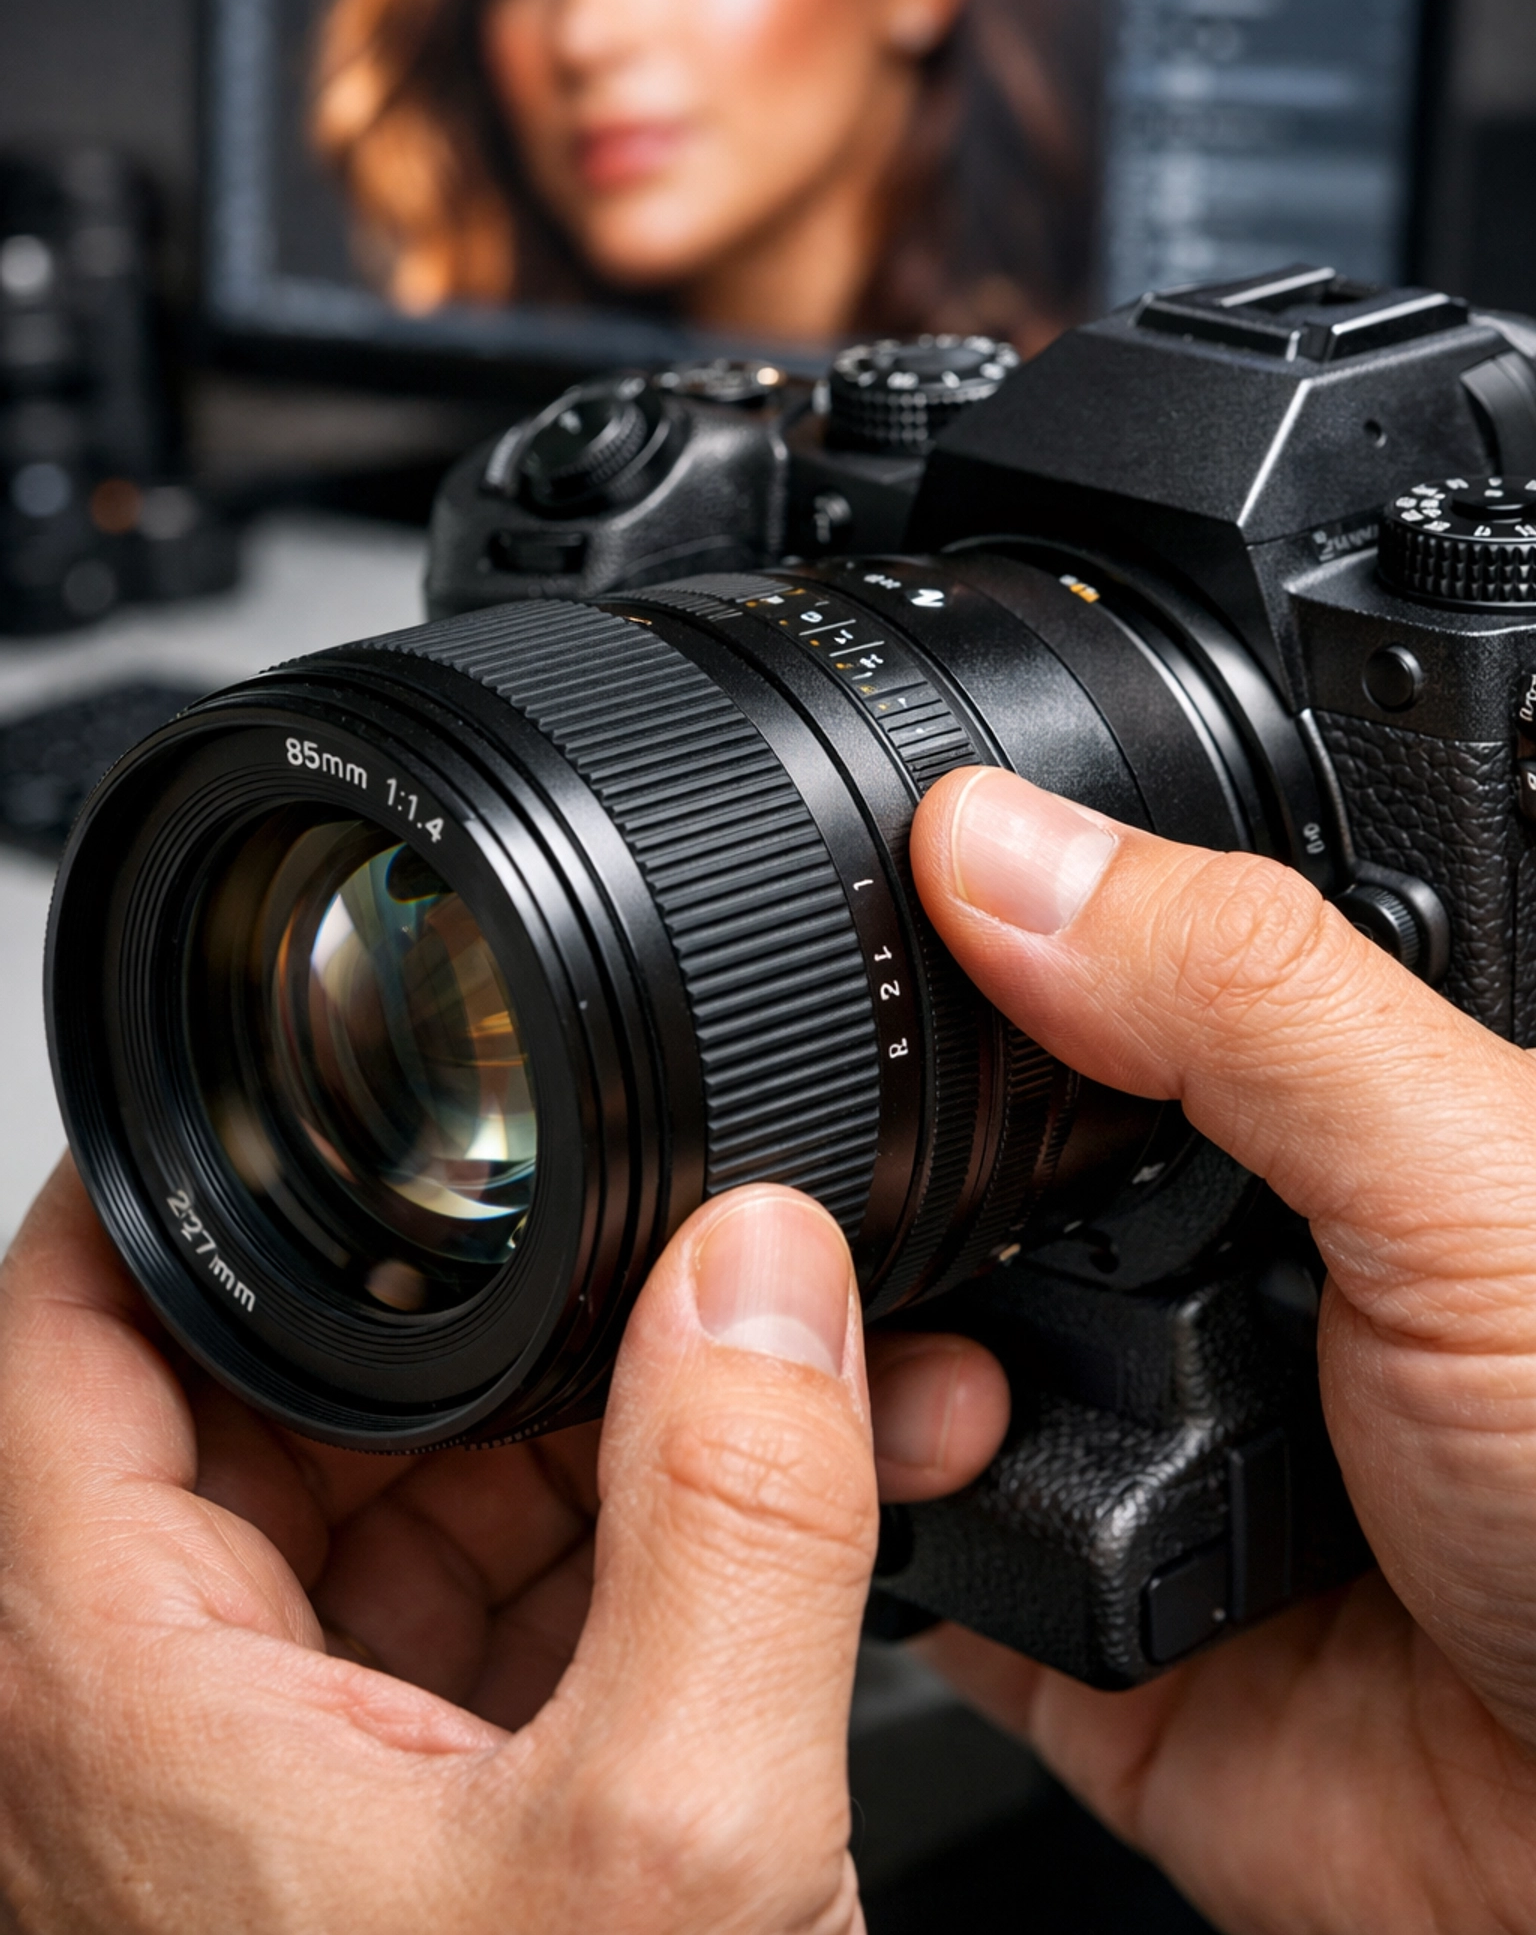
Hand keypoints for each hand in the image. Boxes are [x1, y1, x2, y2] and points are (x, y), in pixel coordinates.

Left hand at [0, 1170, 1003, 1932]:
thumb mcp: (672, 1873)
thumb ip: (733, 1533)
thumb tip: (769, 1277)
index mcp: (118, 1691)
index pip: (75, 1324)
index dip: (198, 1179)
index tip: (340, 1080)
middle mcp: (163, 1723)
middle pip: (288, 1393)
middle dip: (508, 1301)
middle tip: (674, 1237)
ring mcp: (288, 1784)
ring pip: (413, 1503)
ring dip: (613, 1421)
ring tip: (807, 1361)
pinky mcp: (409, 1836)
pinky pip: (496, 1620)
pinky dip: (637, 1547)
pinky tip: (792, 1503)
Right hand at [910, 765, 1535, 1933]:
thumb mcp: (1476, 1174)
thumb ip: (1247, 993)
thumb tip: (1003, 840)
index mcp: (1308, 1120)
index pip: (1081, 988)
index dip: (965, 951)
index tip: (859, 913)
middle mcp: (1209, 1270)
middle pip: (961, 1167)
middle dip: (885, 1167)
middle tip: (883, 1169)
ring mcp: (1137, 1440)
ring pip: (903, 1349)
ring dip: (874, 1350)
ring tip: (955, 1371)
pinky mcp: (1077, 1613)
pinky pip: (915, 1548)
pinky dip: (882, 1520)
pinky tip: (925, 1483)